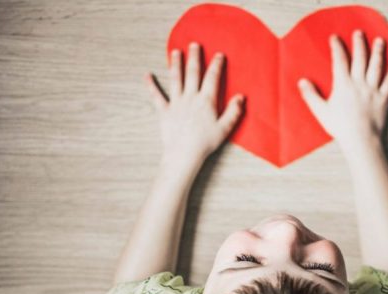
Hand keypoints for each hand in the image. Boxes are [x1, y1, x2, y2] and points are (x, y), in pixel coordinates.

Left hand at [146, 42, 244, 167]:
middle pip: (192, 73)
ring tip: (175, 52)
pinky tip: (147, 76)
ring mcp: (176, 103)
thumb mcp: (225, 128)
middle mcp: (190, 97)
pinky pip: (156, 96)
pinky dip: (151, 85)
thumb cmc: (205, 143)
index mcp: (206, 101)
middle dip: (194, 57)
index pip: (212, 78)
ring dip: (175, 64)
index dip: (216, 65)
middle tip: (194, 45)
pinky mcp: (164, 111)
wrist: (184, 154)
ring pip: (175, 79)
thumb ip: (233, 111)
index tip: (218, 55)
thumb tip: (241, 97)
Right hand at [297, 30, 387, 150]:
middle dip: (359, 44)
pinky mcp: (384, 98)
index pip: (339, 61)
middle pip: (360, 59)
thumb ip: (311, 95)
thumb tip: (302, 81)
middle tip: (359, 33)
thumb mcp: (320, 111)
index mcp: (343, 85)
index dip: (337, 47)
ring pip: (376, 66)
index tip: (335, 38)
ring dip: (378, 52)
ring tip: (380, 41)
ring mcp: (373, 90)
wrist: (361, 139)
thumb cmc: (340, 127)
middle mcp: (359, 83)